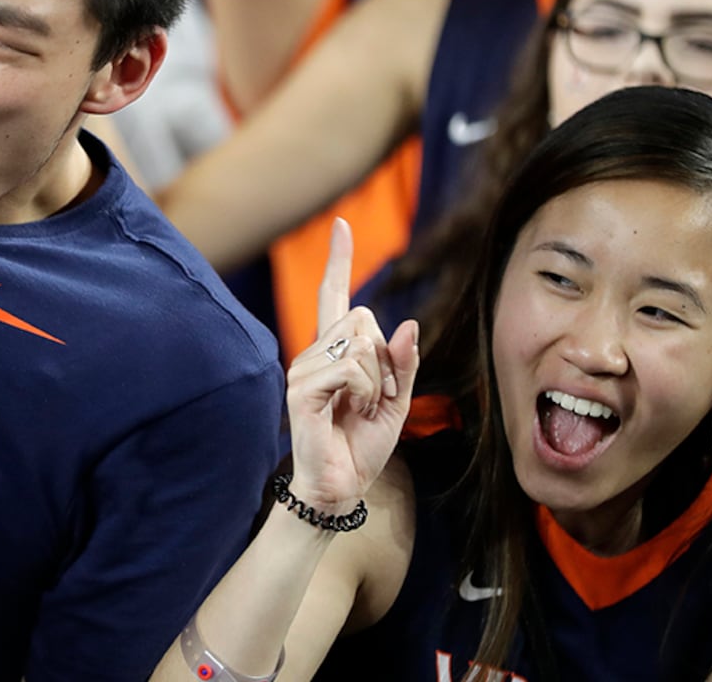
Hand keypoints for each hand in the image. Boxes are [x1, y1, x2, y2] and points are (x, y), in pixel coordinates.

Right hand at [286, 218, 418, 512]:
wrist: (341, 486)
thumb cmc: (363, 445)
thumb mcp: (398, 401)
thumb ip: (404, 364)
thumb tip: (409, 325)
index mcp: (335, 351)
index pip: (335, 295)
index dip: (339, 260)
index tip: (341, 226)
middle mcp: (314, 352)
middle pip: (363, 317)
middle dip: (385, 358)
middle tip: (377, 396)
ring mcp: (304, 367)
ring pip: (361, 343)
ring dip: (378, 381)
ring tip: (363, 408)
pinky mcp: (302, 388)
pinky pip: (351, 368)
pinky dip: (366, 391)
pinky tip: (353, 411)